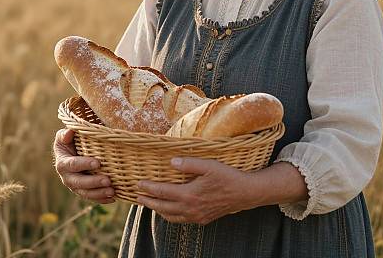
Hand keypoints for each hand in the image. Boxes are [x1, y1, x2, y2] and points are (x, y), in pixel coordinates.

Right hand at [53, 129, 114, 203]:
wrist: (72, 153)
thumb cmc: (71, 141)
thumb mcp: (65, 137)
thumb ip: (66, 135)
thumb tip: (70, 132)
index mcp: (63, 163)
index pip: (73, 165)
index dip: (84, 164)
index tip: (98, 163)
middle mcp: (67, 177)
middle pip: (79, 182)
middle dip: (93, 183)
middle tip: (108, 181)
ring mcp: (75, 186)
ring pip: (85, 193)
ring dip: (99, 194)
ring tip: (112, 192)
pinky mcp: (83, 192)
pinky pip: (92, 198)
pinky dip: (102, 199)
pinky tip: (113, 198)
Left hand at [136, 157, 255, 224]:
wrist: (245, 193)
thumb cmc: (228, 176)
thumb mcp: (209, 165)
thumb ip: (189, 164)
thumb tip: (171, 162)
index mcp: (189, 194)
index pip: (163, 192)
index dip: (149, 188)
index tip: (139, 184)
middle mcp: (190, 208)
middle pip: (163, 207)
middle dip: (149, 202)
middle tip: (137, 197)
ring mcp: (197, 216)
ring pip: (171, 216)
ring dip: (158, 210)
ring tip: (150, 204)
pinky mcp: (203, 219)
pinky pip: (181, 220)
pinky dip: (171, 216)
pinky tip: (171, 210)